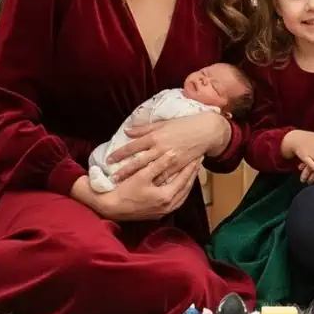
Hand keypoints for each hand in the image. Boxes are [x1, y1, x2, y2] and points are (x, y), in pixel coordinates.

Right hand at [95, 152, 204, 221]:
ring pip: (182, 196)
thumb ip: (159, 164)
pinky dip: (180, 191)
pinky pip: (176, 201)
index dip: (191, 167)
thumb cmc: (125, 190)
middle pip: (186, 188)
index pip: (184, 179)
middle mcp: (168, 206)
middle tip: (198, 162)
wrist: (112, 208)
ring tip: (192, 172)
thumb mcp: (142, 175)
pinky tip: (179, 184)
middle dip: (193, 174)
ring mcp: (164, 211)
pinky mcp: (159, 213)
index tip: (197, 156)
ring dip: (187, 183)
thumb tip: (173, 153)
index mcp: (166, 196)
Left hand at [106, 112, 225, 183]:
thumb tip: (127, 131)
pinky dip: (155, 184)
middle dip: (125, 170)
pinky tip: (146, 190)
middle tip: (113, 178)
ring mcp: (170, 159)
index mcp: (155, 136)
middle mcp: (160, 148)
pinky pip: (165, 177)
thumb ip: (144, 128)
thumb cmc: (182, 125)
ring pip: (150, 172)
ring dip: (138, 179)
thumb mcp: (162, 123)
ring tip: (125, 186)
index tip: (109, 160)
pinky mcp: (179, 167)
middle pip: (138, 161)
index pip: (133, 146)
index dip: (120, 153)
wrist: (204, 131)